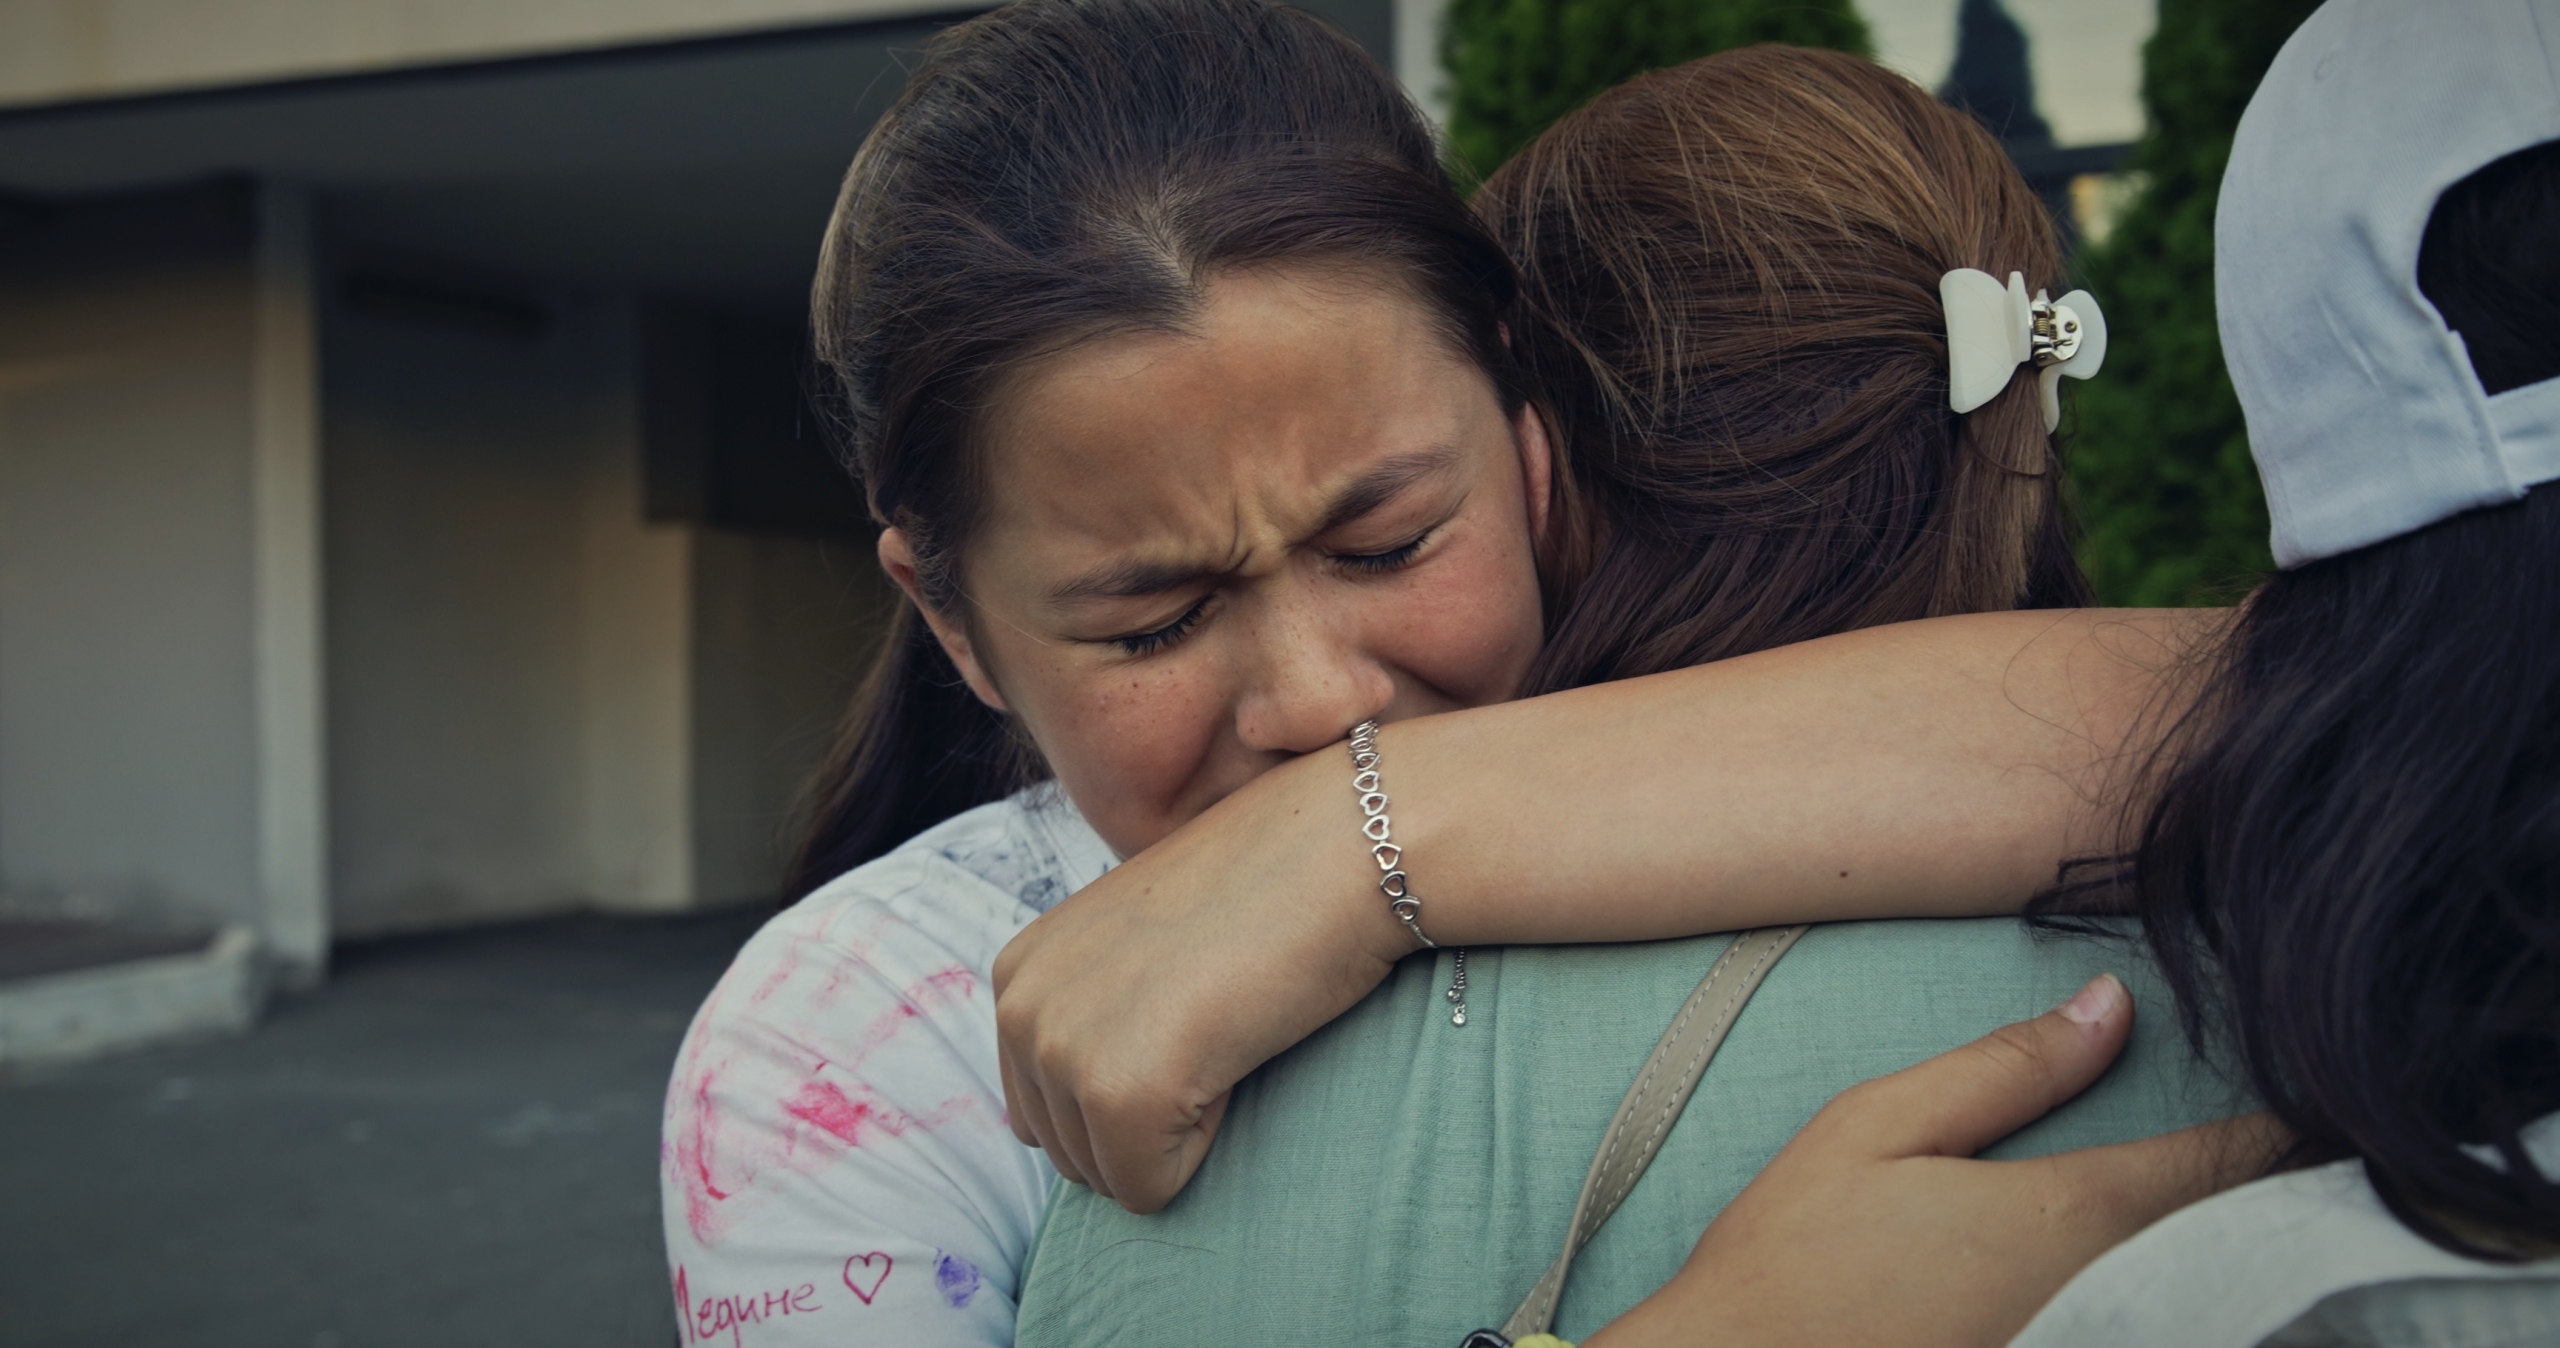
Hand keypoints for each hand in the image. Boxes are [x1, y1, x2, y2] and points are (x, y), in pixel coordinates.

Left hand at [991, 749, 1415, 1212]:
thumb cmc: (1266, 889)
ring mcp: (1062, 1048)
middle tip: (1212, 1020)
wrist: (1339, 850)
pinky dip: (1205, 1148)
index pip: (1046, 1112)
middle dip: (1152, 1119)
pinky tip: (1232, 1051)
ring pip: (1111, 1174)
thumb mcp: (1143, 942)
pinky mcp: (1117, 1091)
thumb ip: (1097, 1008)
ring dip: (1179, 1129)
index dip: (1136, 1085)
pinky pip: (1151, 1187)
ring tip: (1220, 1029)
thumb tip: (1079, 1109)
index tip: (1190, 1007)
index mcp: (1020, 973)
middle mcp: (1020, 1008)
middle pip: (1073, 1152)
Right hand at [1585, 974, 2286, 1347]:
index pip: (2223, 1160)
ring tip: (2250, 1201)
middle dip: (2272, 1186)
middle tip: (2307, 1136)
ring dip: (2229, 1247)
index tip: (2318, 1088)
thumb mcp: (1877, 1128)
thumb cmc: (1792, 1259)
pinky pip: (2150, 1325)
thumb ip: (2005, 1067)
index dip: (2284, 1121)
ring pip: (2205, 1291)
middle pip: (2237, 1237)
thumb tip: (2112, 1005)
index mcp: (2071, 1217)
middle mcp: (2111, 1296)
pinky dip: (2175, 1296)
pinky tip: (2163, 1271)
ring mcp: (2094, 1344)